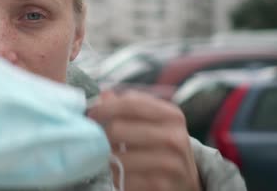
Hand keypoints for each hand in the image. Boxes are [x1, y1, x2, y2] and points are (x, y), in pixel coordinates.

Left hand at [87, 90, 201, 190]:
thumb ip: (129, 107)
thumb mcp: (153, 123)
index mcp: (171, 115)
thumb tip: (104, 95)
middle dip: (102, 135)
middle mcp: (174, 137)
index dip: (104, 107)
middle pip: (118, 129)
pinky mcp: (161, 186)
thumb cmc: (162, 147)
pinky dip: (117, 177)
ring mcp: (170, 163)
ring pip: (118, 156)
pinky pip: (124, 178)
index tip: (91, 114)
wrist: (186, 182)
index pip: (129, 104)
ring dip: (109, 158)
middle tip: (98, 140)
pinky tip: (122, 174)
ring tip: (112, 158)